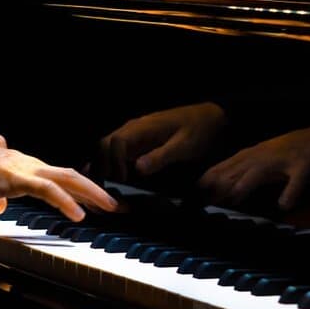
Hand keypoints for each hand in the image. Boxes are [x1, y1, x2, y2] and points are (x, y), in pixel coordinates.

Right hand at [0, 137, 118, 221]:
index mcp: (20, 167)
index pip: (55, 176)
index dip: (76, 188)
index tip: (92, 201)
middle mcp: (27, 164)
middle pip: (69, 174)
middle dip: (94, 189)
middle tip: (113, 204)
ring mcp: (24, 168)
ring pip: (67, 178)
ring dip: (91, 193)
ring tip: (109, 207)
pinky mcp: (17, 177)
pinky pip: (49, 190)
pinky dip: (66, 202)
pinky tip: (79, 216)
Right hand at [92, 102, 226, 182]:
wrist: (209, 118)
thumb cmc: (197, 131)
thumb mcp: (183, 146)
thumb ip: (161, 156)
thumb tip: (137, 169)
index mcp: (141, 128)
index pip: (115, 142)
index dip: (113, 162)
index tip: (121, 180)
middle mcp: (131, 129)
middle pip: (103, 145)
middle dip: (101, 166)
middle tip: (106, 190)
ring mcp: (132, 135)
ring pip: (106, 148)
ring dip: (102, 166)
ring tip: (107, 188)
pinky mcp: (136, 142)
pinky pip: (115, 152)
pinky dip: (109, 165)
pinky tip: (112, 180)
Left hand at [196, 124, 309, 210]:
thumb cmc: (288, 151)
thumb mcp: (264, 159)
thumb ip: (246, 172)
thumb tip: (223, 188)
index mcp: (253, 154)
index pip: (227, 165)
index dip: (211, 176)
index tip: (196, 189)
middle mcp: (264, 155)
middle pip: (238, 168)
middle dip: (222, 181)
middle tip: (207, 198)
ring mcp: (282, 160)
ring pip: (261, 171)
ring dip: (247, 183)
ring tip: (235, 197)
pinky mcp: (302, 167)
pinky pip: (295, 180)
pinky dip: (290, 192)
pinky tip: (283, 204)